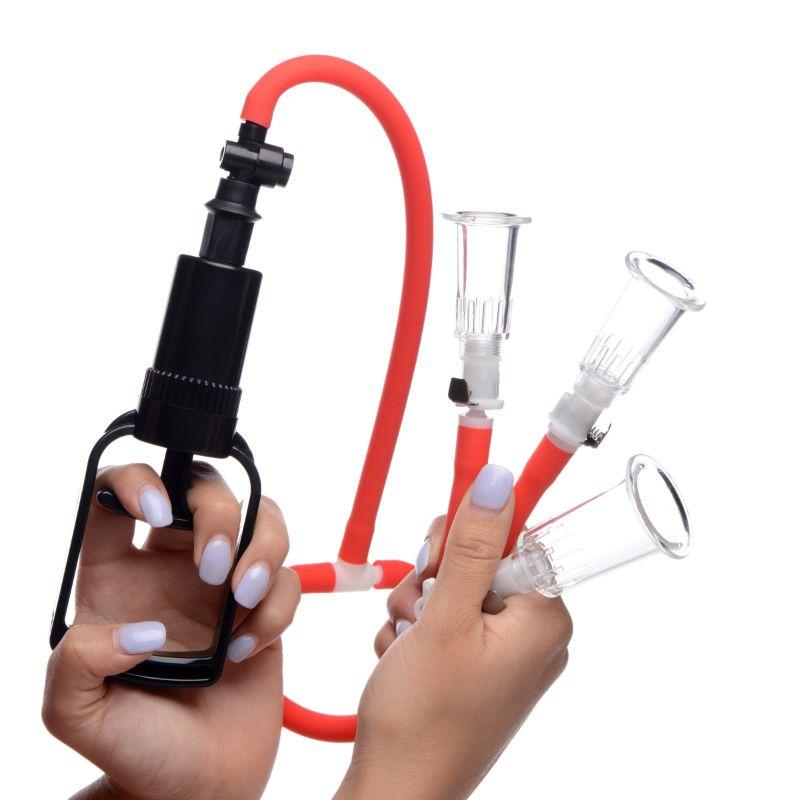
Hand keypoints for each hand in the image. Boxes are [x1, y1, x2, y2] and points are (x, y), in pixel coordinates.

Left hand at [42, 462, 300, 799]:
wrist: (199, 784)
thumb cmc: (136, 748)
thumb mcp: (75, 714)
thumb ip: (77, 662)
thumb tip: (138, 626)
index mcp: (116, 576)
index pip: (117, 493)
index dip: (137, 480)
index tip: (156, 513)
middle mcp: (171, 567)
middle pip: (201, 487)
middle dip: (217, 513)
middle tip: (214, 571)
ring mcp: (222, 582)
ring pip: (259, 517)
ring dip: (262, 550)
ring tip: (243, 605)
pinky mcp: (264, 603)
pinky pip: (287, 576)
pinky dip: (277, 609)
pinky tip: (249, 651)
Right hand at [337, 464, 571, 799]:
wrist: (396, 791)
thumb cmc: (424, 721)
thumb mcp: (444, 620)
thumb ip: (470, 546)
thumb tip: (497, 481)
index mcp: (544, 618)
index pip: (518, 535)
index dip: (472, 533)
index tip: (440, 546)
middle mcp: (533, 632)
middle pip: (482, 557)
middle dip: (437, 574)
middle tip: (419, 608)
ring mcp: (505, 650)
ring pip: (456, 584)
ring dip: (419, 602)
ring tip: (407, 641)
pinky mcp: (479, 662)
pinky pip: (448, 615)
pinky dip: (419, 627)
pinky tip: (407, 656)